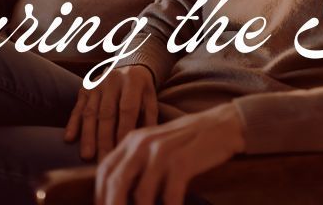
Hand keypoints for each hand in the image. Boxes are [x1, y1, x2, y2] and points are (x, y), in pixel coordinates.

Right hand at [64, 65, 156, 161]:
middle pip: (106, 113)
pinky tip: (69, 138)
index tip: (121, 150)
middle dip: (104, 139)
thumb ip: (149, 118)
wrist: (128, 64)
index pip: (127, 109)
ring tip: (87, 156)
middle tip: (103, 160)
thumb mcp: (151, 99)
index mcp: (132, 81)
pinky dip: (73, 123)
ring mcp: (96, 83)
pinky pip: (77, 107)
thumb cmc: (141, 89)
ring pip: (90, 112)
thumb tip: (142, 142)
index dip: (123, 130)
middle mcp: (112, 80)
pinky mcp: (85, 87)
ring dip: (87, 135)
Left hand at [96, 104, 243, 204]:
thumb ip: (137, 162)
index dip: (100, 195)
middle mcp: (142, 144)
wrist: (222, 125)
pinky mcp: (182, 162)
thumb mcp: (156, 145)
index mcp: (133, 139)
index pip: (104, 170)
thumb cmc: (188, 141)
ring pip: (141, 195)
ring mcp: (161, 153)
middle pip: (116, 183)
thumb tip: (120, 192)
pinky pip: (168, 197)